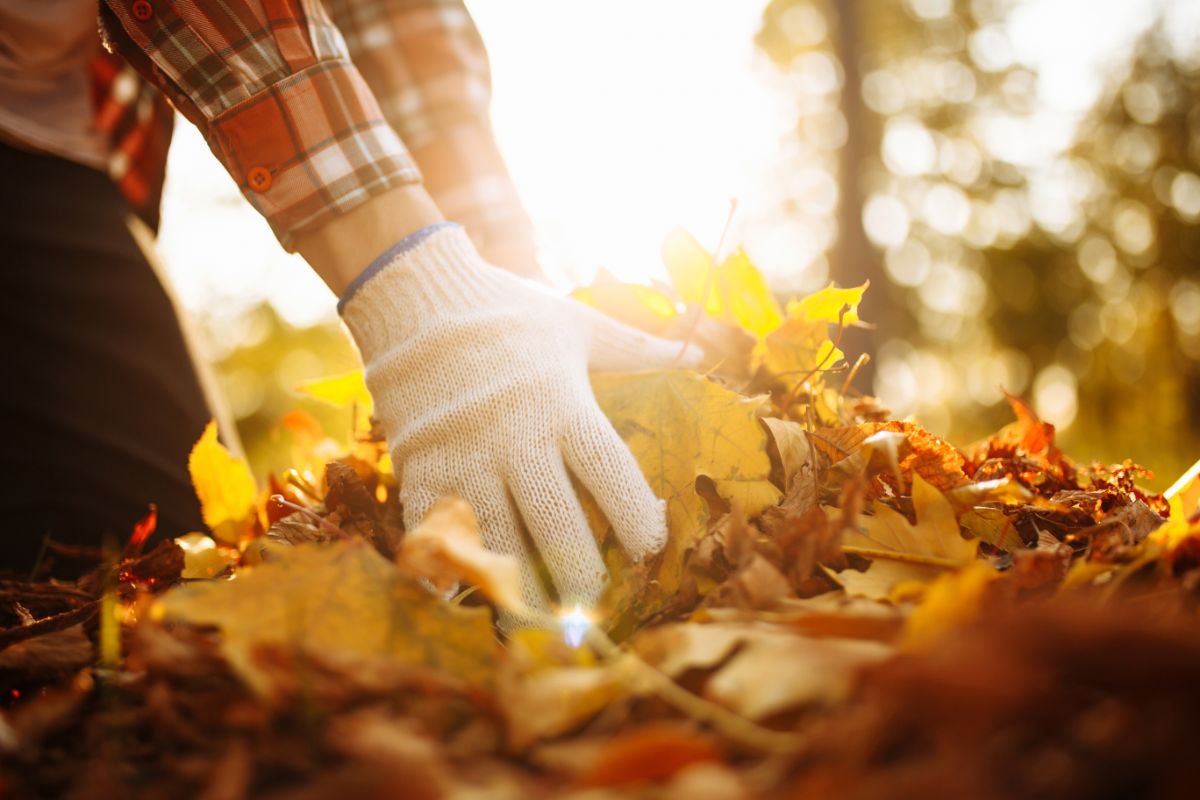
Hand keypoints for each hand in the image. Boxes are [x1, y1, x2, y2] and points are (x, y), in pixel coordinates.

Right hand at [340, 224, 702, 613]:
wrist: (414, 295)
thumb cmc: (506, 310)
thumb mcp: (576, 323)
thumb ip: (634, 348)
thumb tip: (698, 352)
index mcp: (561, 402)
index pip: (609, 472)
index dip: (636, 517)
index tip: (651, 546)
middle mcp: (515, 435)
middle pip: (556, 523)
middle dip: (579, 572)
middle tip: (594, 603)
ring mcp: (463, 455)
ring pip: (497, 538)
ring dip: (518, 582)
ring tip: (538, 614)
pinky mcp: (418, 464)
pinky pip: (433, 528)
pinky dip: (446, 566)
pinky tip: (463, 594)